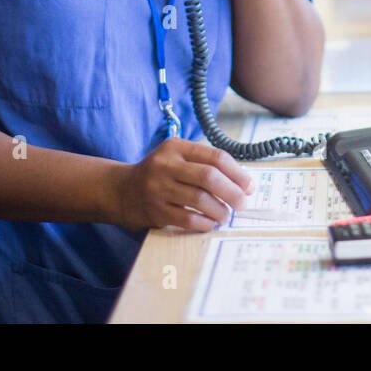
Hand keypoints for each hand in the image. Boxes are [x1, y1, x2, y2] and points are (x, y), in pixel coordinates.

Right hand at [116, 139, 253, 231]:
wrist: (120, 190)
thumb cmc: (159, 175)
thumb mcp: (176, 158)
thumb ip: (204, 164)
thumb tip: (243, 183)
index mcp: (176, 147)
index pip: (215, 157)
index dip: (237, 173)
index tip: (249, 186)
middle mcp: (166, 164)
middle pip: (209, 177)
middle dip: (232, 192)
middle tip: (243, 204)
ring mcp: (158, 187)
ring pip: (200, 199)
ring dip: (220, 210)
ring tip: (226, 215)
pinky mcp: (155, 210)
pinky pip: (187, 218)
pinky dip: (204, 223)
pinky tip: (210, 223)